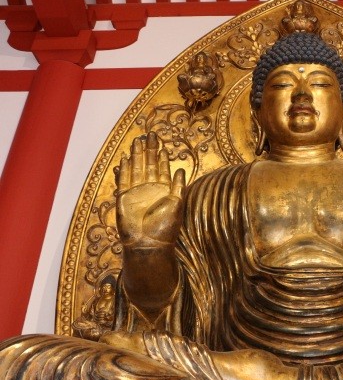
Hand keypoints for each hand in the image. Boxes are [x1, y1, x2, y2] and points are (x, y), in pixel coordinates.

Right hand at [115, 132, 184, 246]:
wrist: (148, 244)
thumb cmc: (165, 227)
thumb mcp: (177, 204)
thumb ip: (178, 186)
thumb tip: (181, 169)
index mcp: (164, 190)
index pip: (162, 169)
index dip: (161, 157)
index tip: (161, 145)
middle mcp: (150, 189)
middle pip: (148, 164)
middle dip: (149, 150)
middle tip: (150, 135)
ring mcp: (137, 192)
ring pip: (136, 169)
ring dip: (136, 155)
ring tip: (138, 141)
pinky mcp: (124, 198)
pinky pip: (124, 180)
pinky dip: (124, 169)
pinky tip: (125, 158)